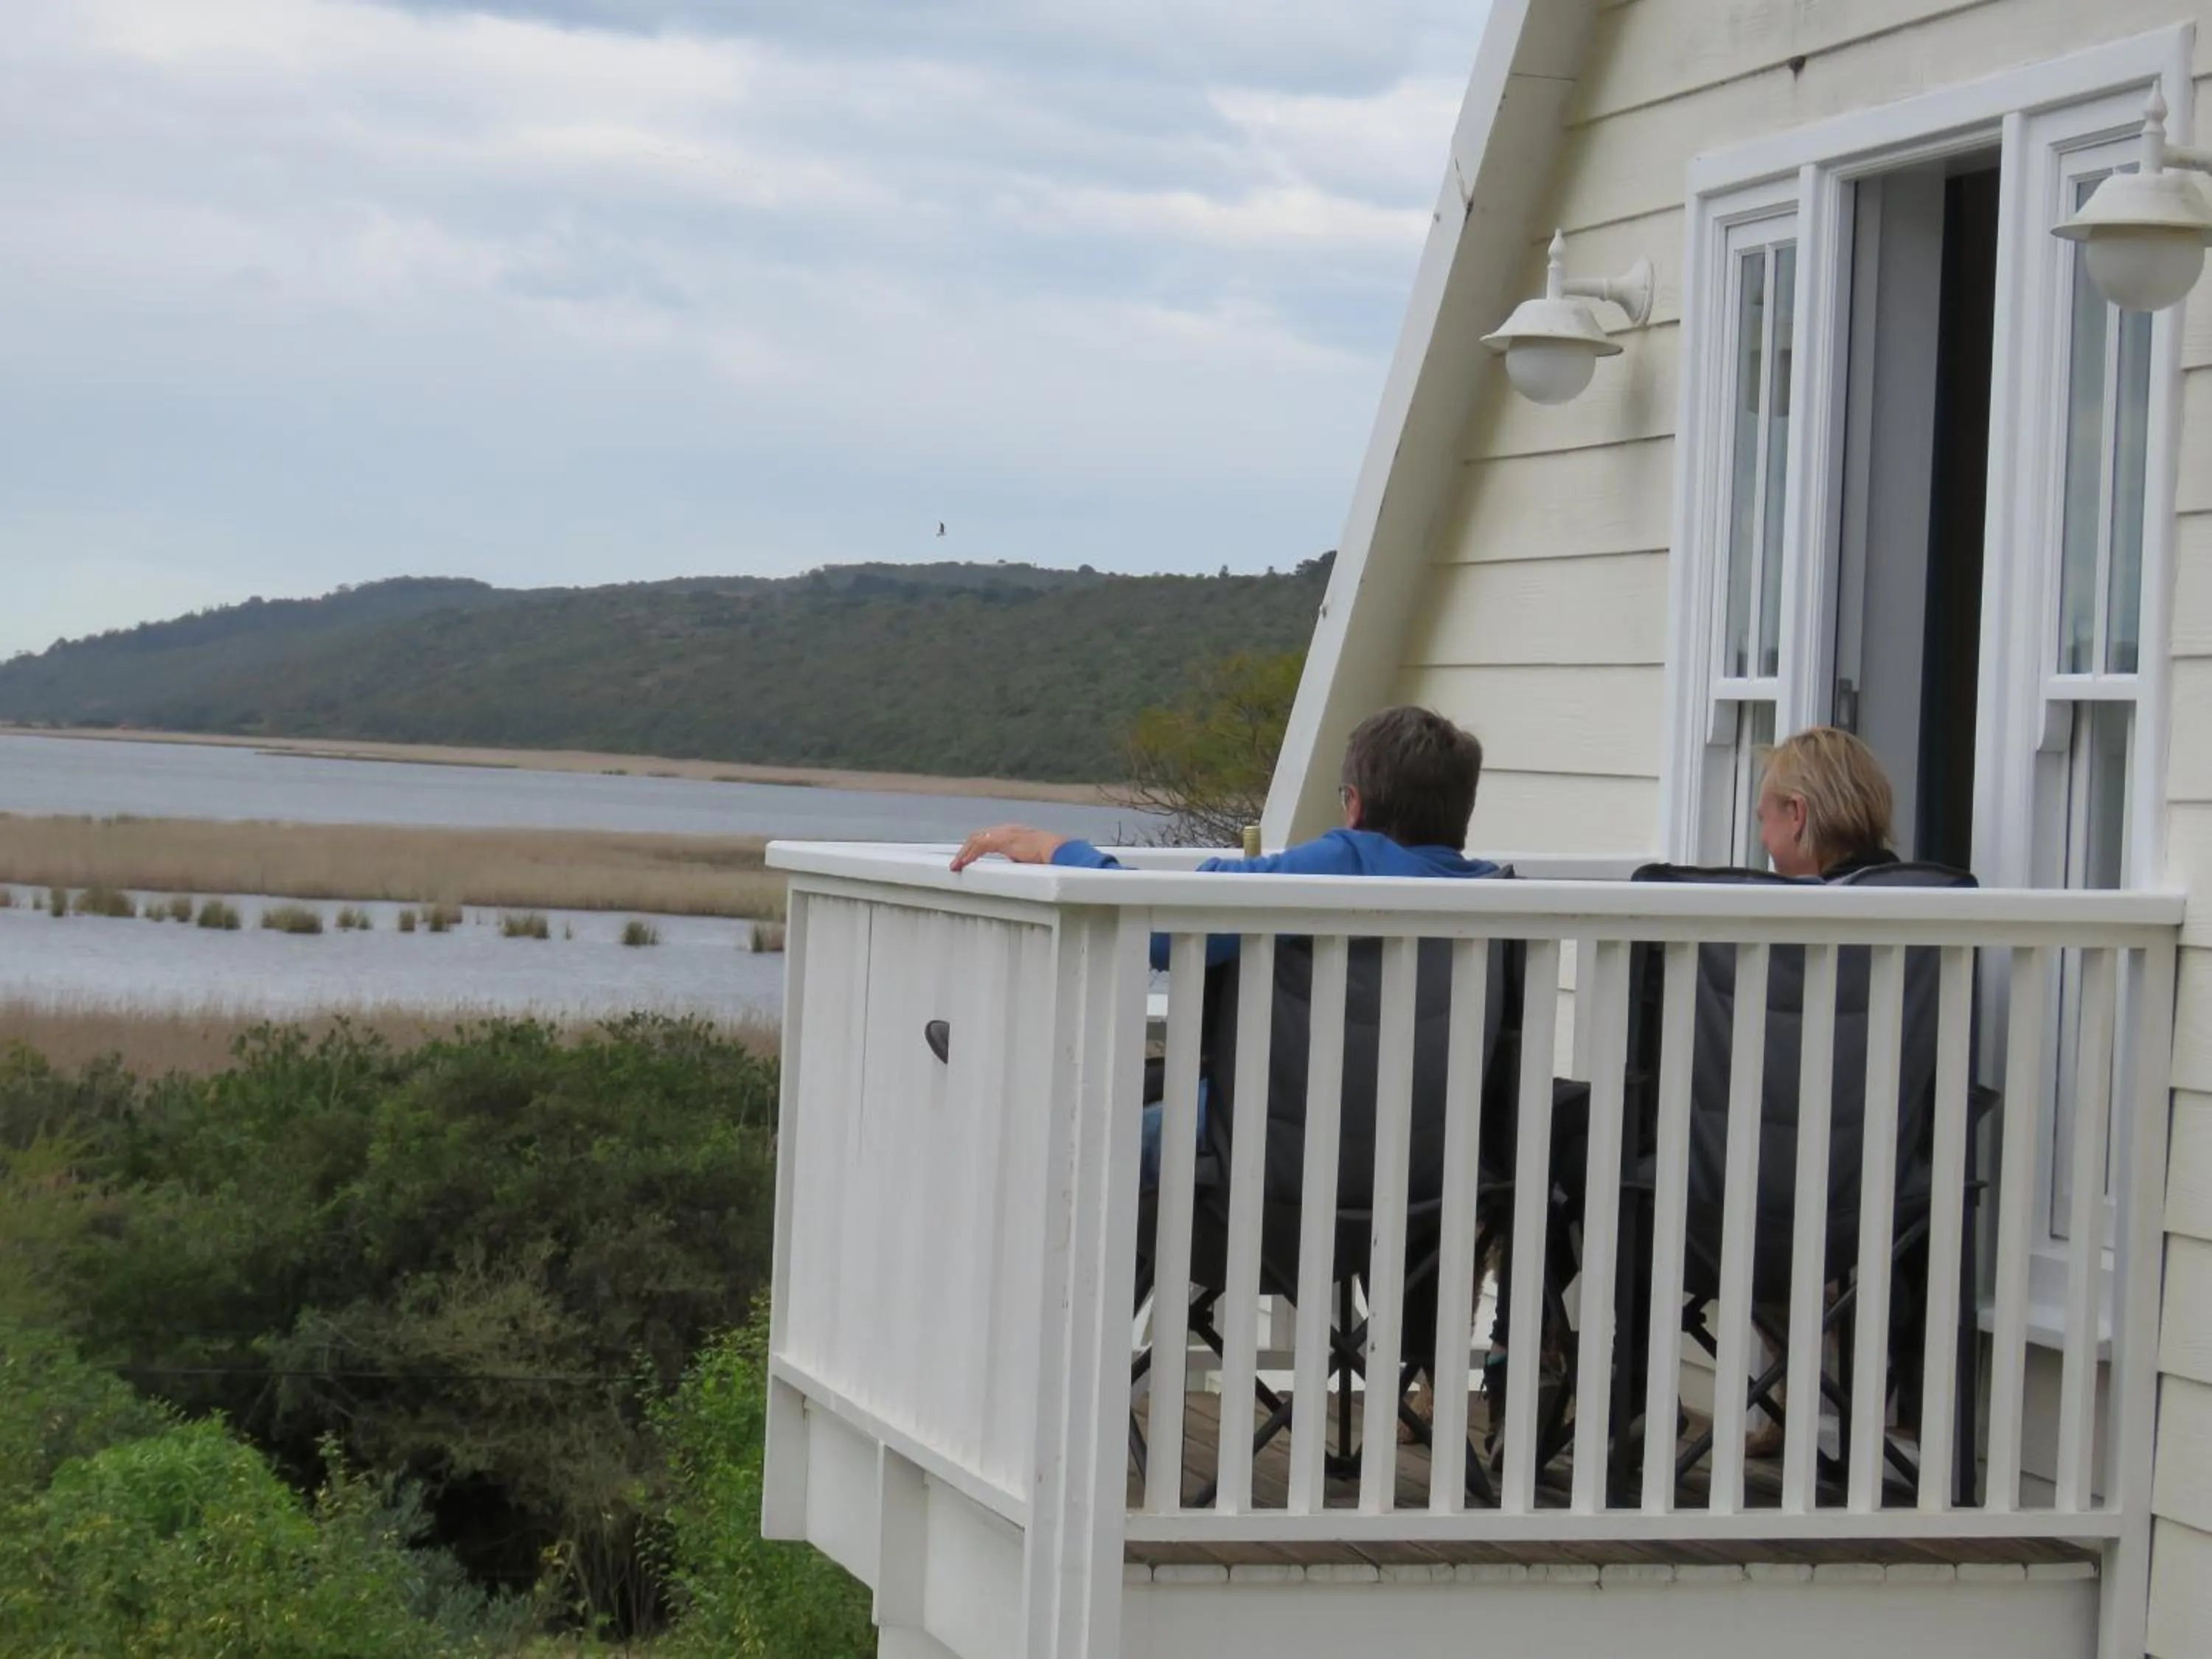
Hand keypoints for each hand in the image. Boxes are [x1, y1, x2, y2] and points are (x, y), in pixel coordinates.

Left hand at [950, 824, 1067, 870]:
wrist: (1060, 852)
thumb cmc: (1050, 857)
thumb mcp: (1029, 858)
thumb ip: (1018, 860)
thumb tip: (1010, 869)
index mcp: (1013, 832)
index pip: (988, 837)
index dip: (975, 848)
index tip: (966, 860)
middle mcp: (1007, 829)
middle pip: (979, 836)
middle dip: (965, 850)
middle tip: (956, 864)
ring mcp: (1006, 832)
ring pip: (976, 839)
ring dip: (964, 853)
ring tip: (955, 866)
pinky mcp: (1004, 839)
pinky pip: (981, 845)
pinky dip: (970, 854)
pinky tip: (964, 864)